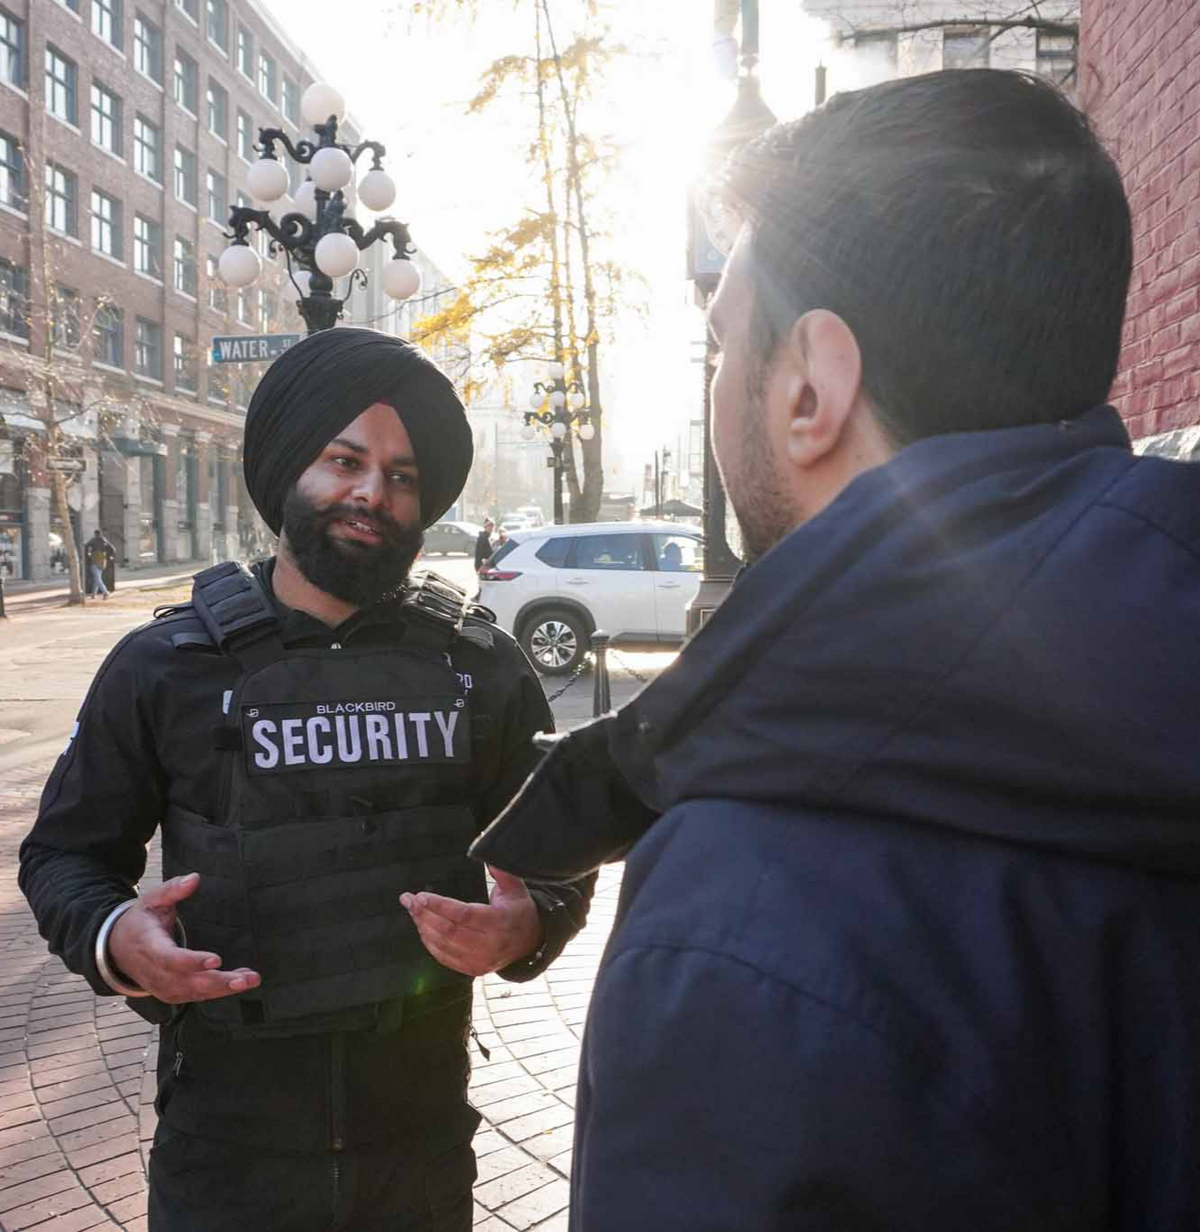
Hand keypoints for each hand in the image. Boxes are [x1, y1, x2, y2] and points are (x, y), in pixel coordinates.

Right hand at [106, 873, 260, 1004]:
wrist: (117, 949)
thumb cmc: (140, 921)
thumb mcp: (151, 900)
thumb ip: (172, 889)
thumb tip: (194, 878)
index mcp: (149, 947)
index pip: (170, 959)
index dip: (192, 962)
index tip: (216, 960)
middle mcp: (156, 972)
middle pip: (187, 982)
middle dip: (217, 982)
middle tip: (244, 979)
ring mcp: (163, 986)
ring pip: (195, 992)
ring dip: (223, 988)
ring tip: (250, 980)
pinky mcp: (172, 993)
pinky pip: (196, 995)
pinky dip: (218, 991)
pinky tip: (240, 981)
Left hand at [400, 867, 542, 976]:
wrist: (531, 942)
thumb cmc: (519, 909)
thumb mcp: (516, 887)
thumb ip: (502, 871)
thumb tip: (486, 852)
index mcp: (499, 921)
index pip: (463, 914)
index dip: (440, 905)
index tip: (420, 896)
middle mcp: (490, 944)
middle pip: (449, 930)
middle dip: (424, 914)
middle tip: (408, 900)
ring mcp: (481, 960)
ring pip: (444, 945)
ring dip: (424, 928)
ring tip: (412, 911)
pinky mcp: (473, 969)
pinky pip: (445, 958)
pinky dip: (430, 944)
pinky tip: (422, 929)